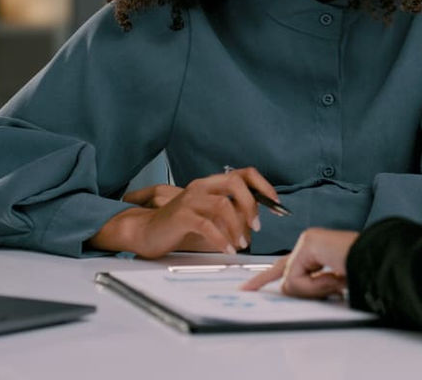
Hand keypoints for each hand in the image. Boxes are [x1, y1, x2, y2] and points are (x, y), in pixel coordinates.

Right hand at [88, 166, 279, 258]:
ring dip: (238, 226)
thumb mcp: (208, 217)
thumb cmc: (179, 226)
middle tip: (256, 226)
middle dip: (251, 204)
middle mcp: (201, 186)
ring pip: (223, 205)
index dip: (263, 185)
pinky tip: (227, 249)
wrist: (146, 232)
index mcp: (210, 184)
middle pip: (235, 183)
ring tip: (241, 243)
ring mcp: (190, 199)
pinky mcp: (181, 216)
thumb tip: (254, 225)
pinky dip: (221, 239)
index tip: (275, 203)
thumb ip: (229, 216)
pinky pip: (207, 225)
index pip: (243, 173)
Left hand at [240, 228, 357, 297]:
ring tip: (338, 283)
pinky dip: (315, 287)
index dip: (265, 278)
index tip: (247, 288)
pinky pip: (296, 278)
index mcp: (317, 253)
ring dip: (314, 290)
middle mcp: (310, 243)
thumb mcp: (330, 287)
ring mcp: (308, 241)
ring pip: (290, 281)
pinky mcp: (308, 243)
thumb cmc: (363, 275)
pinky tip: (336, 278)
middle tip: (276, 289)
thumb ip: (309, 287)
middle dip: (279, 285)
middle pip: (283, 273)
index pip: (286, 267)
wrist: (380, 263)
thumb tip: (288, 289)